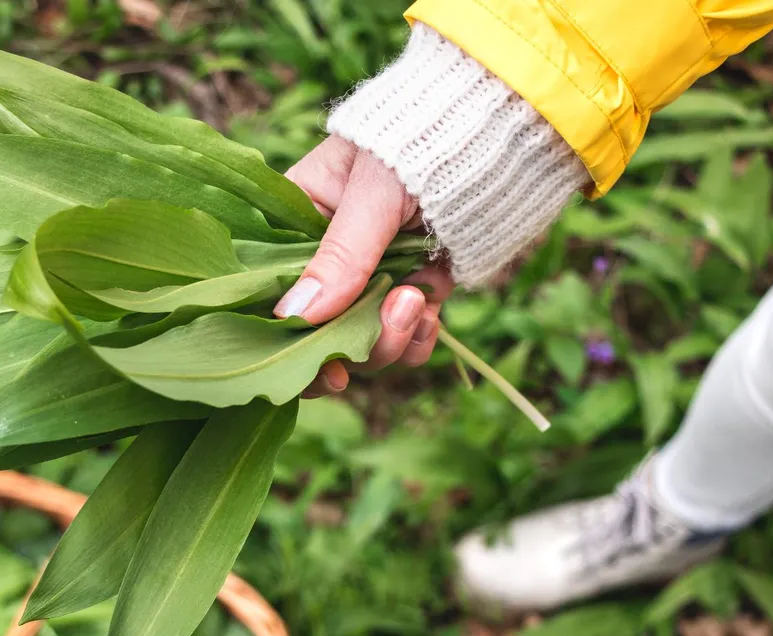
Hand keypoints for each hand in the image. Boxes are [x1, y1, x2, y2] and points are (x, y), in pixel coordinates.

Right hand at [278, 136, 453, 398]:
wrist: (497, 132)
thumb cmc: (419, 140)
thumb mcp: (372, 194)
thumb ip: (338, 256)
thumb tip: (292, 316)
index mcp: (298, 223)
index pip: (275, 290)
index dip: (289, 339)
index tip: (323, 366)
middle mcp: (327, 257)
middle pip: (319, 331)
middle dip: (353, 344)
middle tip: (381, 333)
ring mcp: (371, 277)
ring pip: (364, 342)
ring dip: (392, 337)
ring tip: (417, 301)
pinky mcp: (412, 288)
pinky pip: (406, 335)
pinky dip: (420, 334)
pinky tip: (432, 313)